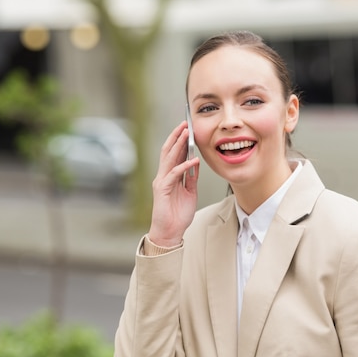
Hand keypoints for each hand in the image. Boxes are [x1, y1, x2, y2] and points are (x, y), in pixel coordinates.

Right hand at [148, 121, 199, 246]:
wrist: (170, 232)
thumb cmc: (177, 215)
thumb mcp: (189, 193)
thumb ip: (191, 179)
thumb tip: (196, 165)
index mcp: (170, 177)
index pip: (174, 154)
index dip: (180, 141)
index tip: (188, 129)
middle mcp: (164, 176)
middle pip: (169, 151)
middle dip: (177, 137)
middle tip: (185, 124)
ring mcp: (162, 182)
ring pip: (169, 158)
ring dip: (178, 145)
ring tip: (186, 133)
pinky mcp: (162, 190)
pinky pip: (174, 174)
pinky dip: (184, 166)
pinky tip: (193, 160)